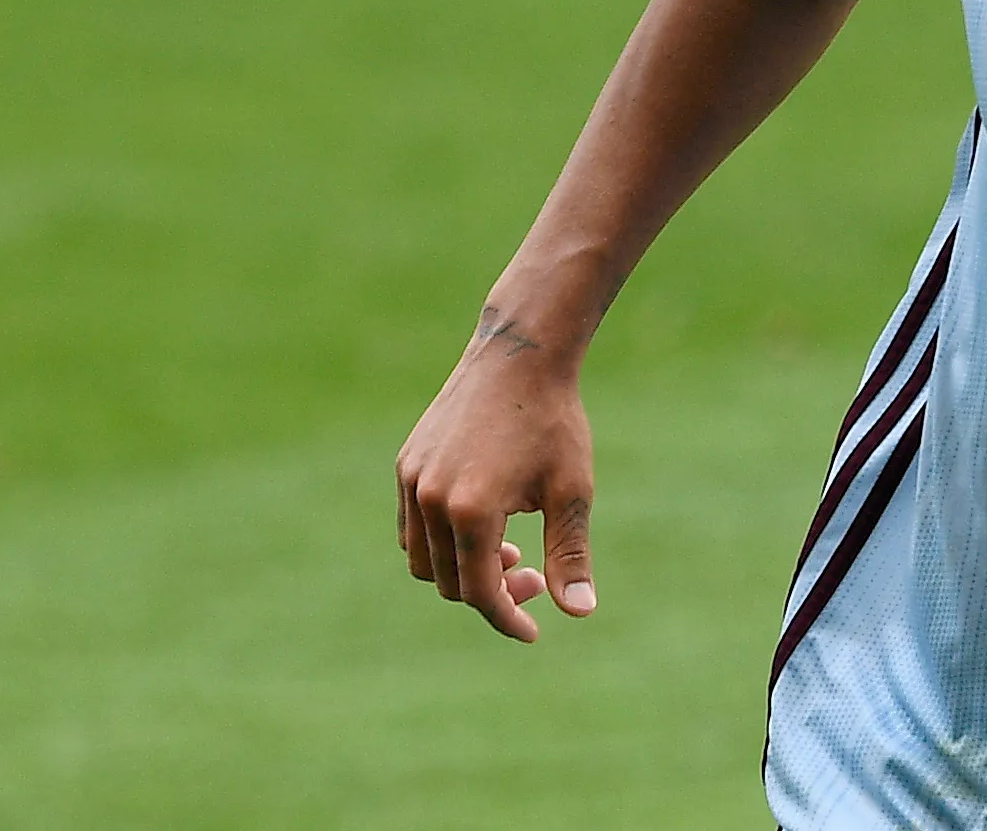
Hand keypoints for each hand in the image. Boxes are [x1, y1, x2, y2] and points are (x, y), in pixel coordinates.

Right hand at [396, 306, 597, 641]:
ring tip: (509, 551)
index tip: (533, 631)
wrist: (521, 355)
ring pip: (422, 560)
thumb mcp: (572, 490)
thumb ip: (570, 553)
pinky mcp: (406, 464)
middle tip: (533, 576)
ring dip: (462, 570)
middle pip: (449, 583)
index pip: (480, 592)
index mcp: (471, 511)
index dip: (508, 617)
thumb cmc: (554, 422)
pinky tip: (480, 529)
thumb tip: (579, 612)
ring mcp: (412, 481)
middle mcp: (429, 499)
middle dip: (492, 593)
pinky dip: (439, 544)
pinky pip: (411, 528)